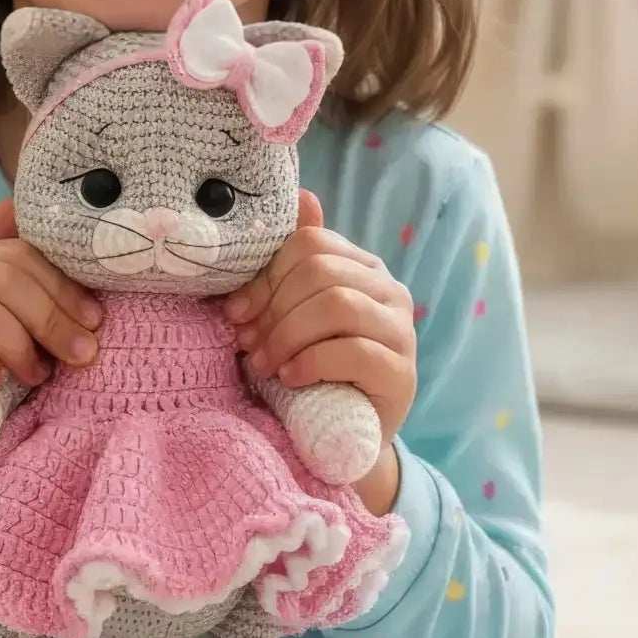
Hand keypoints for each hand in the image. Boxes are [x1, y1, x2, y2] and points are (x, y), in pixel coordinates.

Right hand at [0, 200, 101, 495]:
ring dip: (20, 345)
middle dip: (50, 316)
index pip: (16, 255)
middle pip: (1, 278)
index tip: (94, 321)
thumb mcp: (18, 335)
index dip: (61, 286)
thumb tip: (70, 272)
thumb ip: (36, 297)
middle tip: (80, 354)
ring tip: (39, 376)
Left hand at [223, 189, 416, 510]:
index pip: (310, 244)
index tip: (235, 313)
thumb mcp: (288, 317)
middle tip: (248, 345)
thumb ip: (288, 265)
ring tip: (264, 365)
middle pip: (321, 272)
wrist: (343, 442)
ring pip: (337, 304)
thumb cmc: (309, 371)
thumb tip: (302, 195)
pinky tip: (290, 378)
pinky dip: (311, 362)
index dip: (265, 276)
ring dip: (287, 335)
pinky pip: (354, 350)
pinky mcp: (402, 374)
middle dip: (273, 309)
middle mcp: (388, 290)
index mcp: (360, 266)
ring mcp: (402, 331)